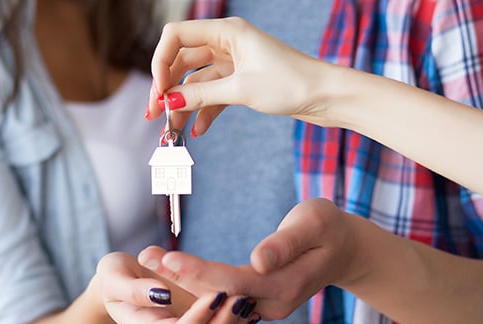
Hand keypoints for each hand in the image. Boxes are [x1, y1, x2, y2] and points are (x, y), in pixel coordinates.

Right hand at [96, 251, 256, 323]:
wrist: (121, 282)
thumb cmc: (115, 275)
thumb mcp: (114, 275)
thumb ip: (134, 288)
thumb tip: (161, 295)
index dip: (199, 317)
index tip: (215, 294)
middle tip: (240, 298)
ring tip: (247, 300)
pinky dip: (236, 321)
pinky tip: (247, 304)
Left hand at [139, 199, 368, 320]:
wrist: (344, 249)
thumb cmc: (328, 227)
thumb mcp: (313, 223)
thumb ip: (285, 243)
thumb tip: (258, 260)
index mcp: (286, 285)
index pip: (234, 282)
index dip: (201, 272)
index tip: (170, 258)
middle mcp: (272, 304)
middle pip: (218, 293)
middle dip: (179, 276)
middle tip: (146, 255)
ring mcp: (264, 306)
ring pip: (216, 296)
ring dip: (181, 279)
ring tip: (149, 257)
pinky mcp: (256, 301)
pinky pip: (220, 295)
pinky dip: (194, 281)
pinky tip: (168, 267)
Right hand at [146, 17, 338, 136]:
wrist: (327, 97)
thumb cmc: (292, 83)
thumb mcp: (241, 89)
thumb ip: (201, 94)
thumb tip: (168, 102)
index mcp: (227, 32)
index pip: (177, 36)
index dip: (160, 61)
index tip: (158, 91)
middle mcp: (227, 43)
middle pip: (181, 61)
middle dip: (166, 88)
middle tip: (154, 114)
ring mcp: (233, 63)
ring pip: (195, 82)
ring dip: (183, 106)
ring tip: (171, 131)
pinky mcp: (241, 81)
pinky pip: (213, 94)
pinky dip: (203, 111)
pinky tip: (197, 132)